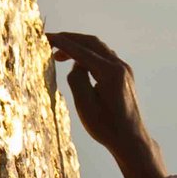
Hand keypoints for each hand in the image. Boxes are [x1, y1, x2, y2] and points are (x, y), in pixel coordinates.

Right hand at [47, 31, 169, 177]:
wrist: (130, 140)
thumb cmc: (106, 127)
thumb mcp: (84, 105)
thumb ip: (77, 79)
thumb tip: (76, 63)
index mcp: (110, 72)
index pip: (81, 51)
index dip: (62, 43)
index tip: (46, 37)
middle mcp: (120, 66)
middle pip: (92, 43)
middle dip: (70, 40)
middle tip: (51, 42)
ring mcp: (124, 70)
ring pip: (99, 49)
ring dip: (79, 47)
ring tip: (60, 55)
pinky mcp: (124, 75)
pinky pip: (104, 57)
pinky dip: (89, 55)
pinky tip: (78, 63)